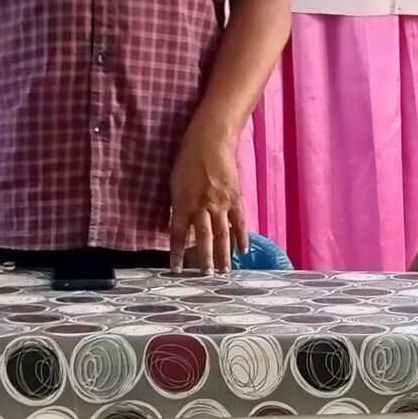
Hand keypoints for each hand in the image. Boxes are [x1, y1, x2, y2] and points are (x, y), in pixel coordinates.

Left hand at [168, 129, 243, 272]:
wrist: (210, 142)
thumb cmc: (187, 160)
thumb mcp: (174, 184)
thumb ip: (178, 206)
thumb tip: (179, 224)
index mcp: (183, 204)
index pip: (177, 234)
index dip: (176, 253)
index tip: (175, 270)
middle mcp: (202, 208)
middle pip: (202, 238)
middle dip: (204, 259)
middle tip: (206, 276)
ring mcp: (221, 204)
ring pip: (222, 234)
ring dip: (223, 255)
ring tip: (225, 272)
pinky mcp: (235, 199)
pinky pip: (239, 222)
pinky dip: (242, 237)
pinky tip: (243, 252)